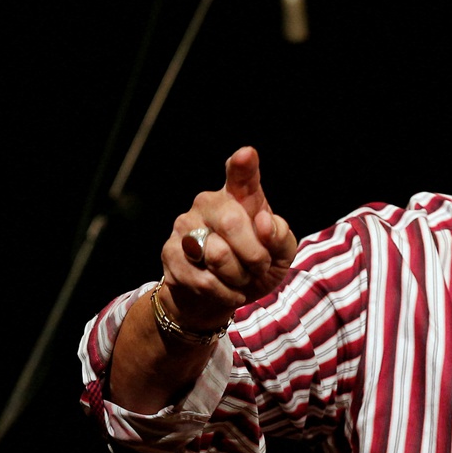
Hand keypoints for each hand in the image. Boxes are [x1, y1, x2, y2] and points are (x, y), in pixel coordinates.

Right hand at [160, 146, 298, 329]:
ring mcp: (184, 226)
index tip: (247, 155)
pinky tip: (227, 290)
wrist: (222, 297)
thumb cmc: (255, 266)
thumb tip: (264, 222)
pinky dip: (225, 292)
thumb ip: (281, 236)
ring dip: (239, 277)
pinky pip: (204, 279)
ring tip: (239, 277)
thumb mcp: (280, 254)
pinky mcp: (170, 252)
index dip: (243, 166)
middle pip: (233, 223)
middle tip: (258, 266)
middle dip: (255, 256)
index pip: (241, 176)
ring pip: (218, 255)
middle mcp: (208, 203)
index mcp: (239, 197)